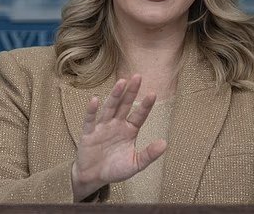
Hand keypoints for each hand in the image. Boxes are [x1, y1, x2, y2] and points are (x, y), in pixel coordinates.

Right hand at [71, 75, 166, 200]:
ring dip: (114, 95)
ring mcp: (102, 127)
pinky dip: (91, 111)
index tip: (152, 93)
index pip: (139, 115)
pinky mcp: (88, 133)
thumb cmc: (115, 169)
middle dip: (131, 92)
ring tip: (121, 82)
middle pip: (124, 105)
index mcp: (129, 130)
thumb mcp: (135, 164)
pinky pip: (90, 120)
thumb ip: (149, 154)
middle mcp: (116, 125)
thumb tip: (165, 143)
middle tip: (138, 76)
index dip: (145, 105)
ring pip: (109, 108)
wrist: (93, 177)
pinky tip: (94, 99)